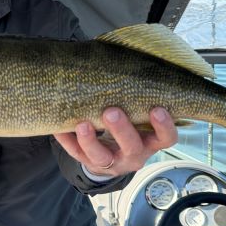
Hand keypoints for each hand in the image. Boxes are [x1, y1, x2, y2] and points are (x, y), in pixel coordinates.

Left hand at [53, 107, 177, 177]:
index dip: (164, 126)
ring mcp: (112, 162)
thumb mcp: (140, 118)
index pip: (166, 138)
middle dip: (122, 130)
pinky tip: (59, 128)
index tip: (157, 109)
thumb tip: (124, 61)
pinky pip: (77, 154)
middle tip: (111, 112)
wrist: (113, 156)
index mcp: (151, 141)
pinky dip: (67, 141)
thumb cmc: (131, 127)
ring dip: (91, 141)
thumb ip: (137, 101)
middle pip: (132, 147)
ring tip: (83, 125)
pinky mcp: (90, 164)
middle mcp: (134, 155)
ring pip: (102, 157)